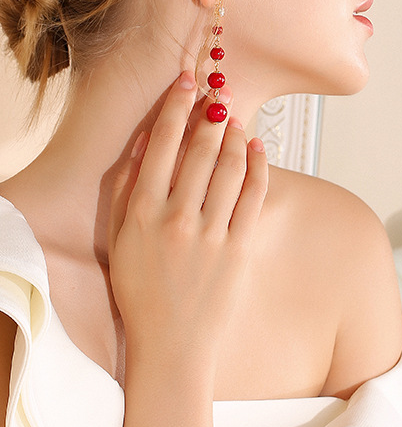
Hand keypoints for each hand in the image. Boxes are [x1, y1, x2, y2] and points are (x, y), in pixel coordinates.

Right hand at [107, 72, 268, 369]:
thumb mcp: (119, 238)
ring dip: (236, 135)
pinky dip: (258, 166)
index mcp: (141, 212)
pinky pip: (254, 196)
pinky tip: (257, 148)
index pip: (160, 144)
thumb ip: (127, 189)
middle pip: (200, 149)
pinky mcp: (239, 248)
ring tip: (236, 118)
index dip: (176, 106)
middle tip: (220, 90)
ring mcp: (211, 234)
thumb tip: (143, 142)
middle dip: (212, 112)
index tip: (187, 81)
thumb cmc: (141, 291)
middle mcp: (176, 218)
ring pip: (231, 167)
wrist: (171, 345)